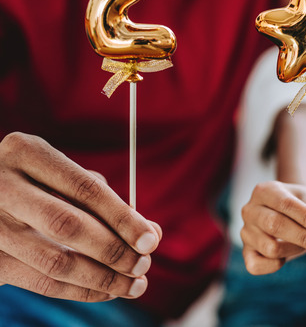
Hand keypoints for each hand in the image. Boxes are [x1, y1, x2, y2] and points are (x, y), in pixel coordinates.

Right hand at [0, 132, 161, 301]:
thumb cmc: (36, 186)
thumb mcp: (62, 176)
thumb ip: (105, 200)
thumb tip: (151, 233)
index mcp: (27, 153)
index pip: (85, 189)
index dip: (123, 218)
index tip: (151, 240)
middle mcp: (1, 186)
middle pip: (68, 226)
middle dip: (114, 251)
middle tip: (143, 265)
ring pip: (54, 262)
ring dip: (102, 279)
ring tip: (133, 284)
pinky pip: (40, 283)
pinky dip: (80, 291)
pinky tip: (107, 290)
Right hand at [240, 181, 305, 274]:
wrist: (286, 211)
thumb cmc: (302, 205)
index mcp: (265, 190)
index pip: (285, 204)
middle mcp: (250, 210)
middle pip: (275, 225)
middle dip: (304, 237)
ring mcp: (245, 232)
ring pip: (270, 248)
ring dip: (296, 250)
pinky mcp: (246, 252)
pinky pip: (256, 266)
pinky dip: (275, 265)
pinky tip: (287, 256)